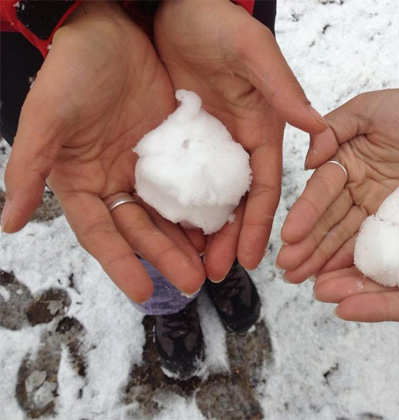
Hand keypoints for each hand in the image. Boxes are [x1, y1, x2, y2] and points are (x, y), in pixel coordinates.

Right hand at [1, 2, 205, 301]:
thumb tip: (8, 223)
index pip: (100, 233)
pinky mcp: (173, 149)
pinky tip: (223, 223)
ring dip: (188, 240)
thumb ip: (29, 167)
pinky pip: (191, 183)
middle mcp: (114, 181)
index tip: (142, 292)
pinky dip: (204, 205)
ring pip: (168, 213)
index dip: (119, 263)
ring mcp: (146, 167)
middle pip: (141, 229)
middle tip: (192, 282)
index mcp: (81, 182)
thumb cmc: (72, 69)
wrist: (110, 29)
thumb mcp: (48, 116)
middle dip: (165, 257)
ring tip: (211, 264)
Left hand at [154, 0, 327, 279]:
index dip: (259, 224)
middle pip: (236, 203)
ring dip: (199, 232)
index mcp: (260, 130)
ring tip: (187, 265)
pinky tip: (159, 229)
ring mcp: (204, 144)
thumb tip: (320, 130)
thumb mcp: (253, 54)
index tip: (252, 258)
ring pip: (204, 198)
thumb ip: (283, 90)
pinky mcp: (175, 138)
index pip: (265, 186)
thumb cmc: (218, 22)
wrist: (174, 3)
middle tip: (214, 275)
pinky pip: (174, 179)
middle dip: (228, 240)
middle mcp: (235, 144)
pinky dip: (171, 206)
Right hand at [278, 86, 398, 281]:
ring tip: (302, 280)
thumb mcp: (370, 109)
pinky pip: (378, 246)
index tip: (289, 236)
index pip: (321, 192)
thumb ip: (334, 129)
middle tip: (287, 270)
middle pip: (328, 222)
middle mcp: (356, 189)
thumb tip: (308, 162)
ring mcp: (378, 209)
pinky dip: (357, 263)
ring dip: (324, 260)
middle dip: (307, 246)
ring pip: (347, 238)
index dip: (305, 214)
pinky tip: (339, 279)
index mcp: (344, 162)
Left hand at [313, 167, 398, 346]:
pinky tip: (342, 228)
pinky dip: (368, 230)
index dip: (375, 308)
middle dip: (351, 286)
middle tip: (315, 286)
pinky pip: (392, 225)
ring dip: (351, 260)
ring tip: (317, 263)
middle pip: (387, 284)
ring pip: (384, 256)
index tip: (341, 308)